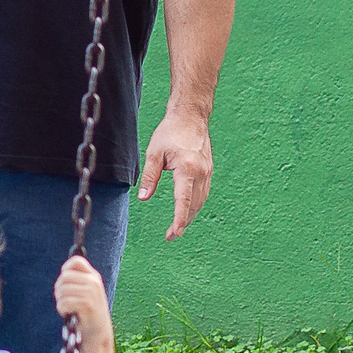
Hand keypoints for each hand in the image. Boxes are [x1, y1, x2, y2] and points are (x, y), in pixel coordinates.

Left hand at [52, 255, 111, 341]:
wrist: (98, 336)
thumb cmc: (87, 315)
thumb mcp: (86, 293)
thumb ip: (77, 282)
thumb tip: (63, 272)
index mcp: (94, 276)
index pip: (75, 261)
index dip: (65, 270)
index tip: (65, 284)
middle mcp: (94, 282)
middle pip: (64, 276)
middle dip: (59, 290)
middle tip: (63, 301)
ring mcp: (92, 292)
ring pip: (62, 289)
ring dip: (60, 301)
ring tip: (66, 309)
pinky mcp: (88, 304)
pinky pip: (64, 302)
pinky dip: (62, 309)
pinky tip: (67, 314)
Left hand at [137, 112, 213, 239]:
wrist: (191, 117)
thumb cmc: (170, 132)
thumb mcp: (154, 153)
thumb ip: (150, 176)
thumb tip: (144, 198)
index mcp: (187, 168)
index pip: (183, 199)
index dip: (179, 218)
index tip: (175, 233)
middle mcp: (201, 172)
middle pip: (193, 204)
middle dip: (183, 222)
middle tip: (171, 236)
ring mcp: (207, 172)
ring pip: (200, 200)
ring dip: (190, 215)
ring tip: (177, 227)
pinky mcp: (208, 170)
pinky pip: (203, 193)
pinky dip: (195, 204)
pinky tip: (188, 210)